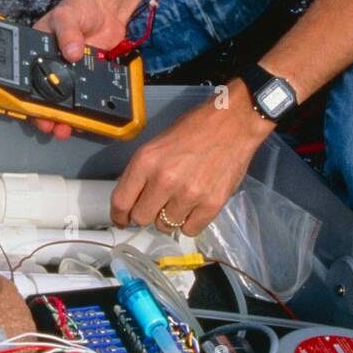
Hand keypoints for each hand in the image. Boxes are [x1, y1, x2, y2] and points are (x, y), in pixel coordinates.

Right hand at [31, 0, 125, 138]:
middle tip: (49, 125)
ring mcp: (73, 75)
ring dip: (66, 118)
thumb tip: (71, 51)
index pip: (28, 78)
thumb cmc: (80, 8)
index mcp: (40, 53)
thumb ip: (68, 32)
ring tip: (67, 128)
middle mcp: (53, 68)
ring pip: (66, 102)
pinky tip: (88, 119)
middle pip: (46, 96)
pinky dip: (87, 111)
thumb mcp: (67, 15)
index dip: (28, 96)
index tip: (32, 108)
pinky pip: (87, 98)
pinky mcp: (91, 79)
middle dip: (46, 114)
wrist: (108, 10)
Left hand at [110, 85, 271, 236]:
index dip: (118, 215)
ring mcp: (189, 195)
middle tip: (157, 204)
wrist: (234, 122)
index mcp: (146, 161)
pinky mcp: (212, 205)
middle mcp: (164, 180)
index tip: (122, 219)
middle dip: (146, 213)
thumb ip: (144, 171)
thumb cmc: (195, 127)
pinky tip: (195, 206)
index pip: (121, 202)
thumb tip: (135, 198)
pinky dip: (190, 221)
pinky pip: (190, 230)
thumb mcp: (159, 143)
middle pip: (141, 218)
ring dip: (169, 216)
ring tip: (181, 199)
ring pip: (165, 226)